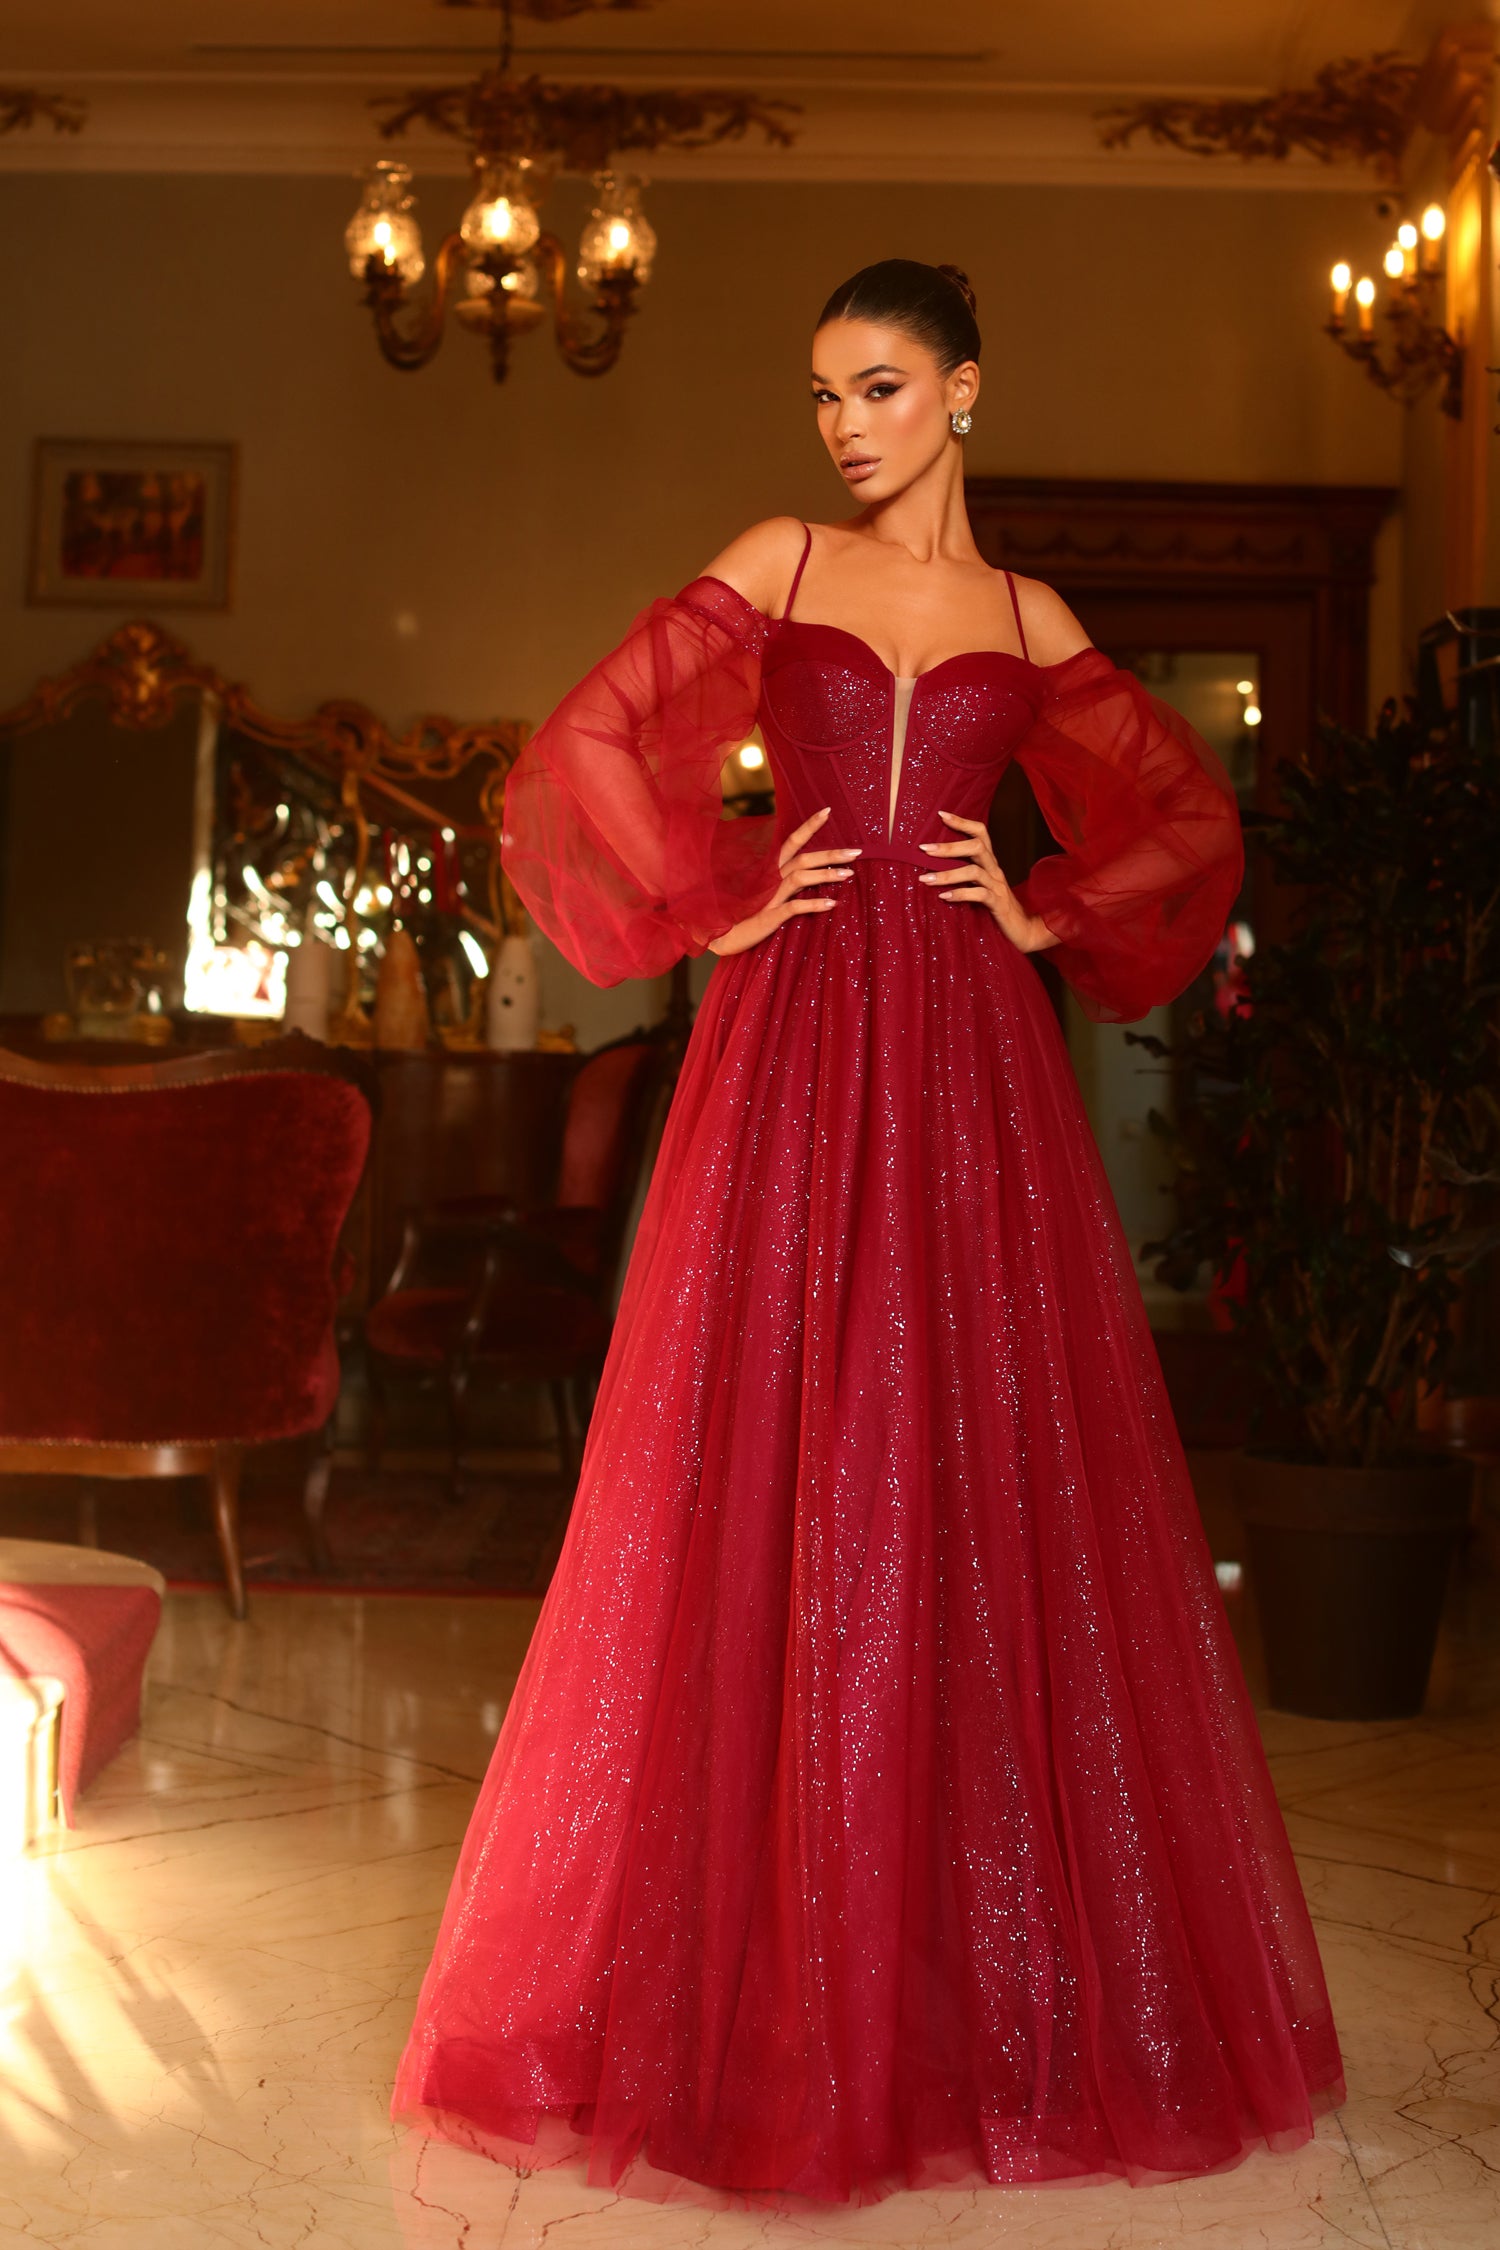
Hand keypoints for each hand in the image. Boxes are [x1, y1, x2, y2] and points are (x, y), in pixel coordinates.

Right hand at [707, 808, 860, 956]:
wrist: (722, 935)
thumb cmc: (747, 914)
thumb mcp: (771, 894)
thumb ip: (789, 882)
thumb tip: (817, 873)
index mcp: (772, 870)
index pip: (793, 841)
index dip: (810, 825)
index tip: (828, 810)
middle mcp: (771, 878)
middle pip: (804, 858)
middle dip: (831, 854)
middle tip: (857, 852)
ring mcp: (770, 896)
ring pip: (800, 877)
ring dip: (826, 874)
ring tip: (849, 875)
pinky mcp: (769, 916)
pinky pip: (794, 907)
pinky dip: (814, 904)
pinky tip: (832, 904)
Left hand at [919, 811, 1057, 953]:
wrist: (1021, 930)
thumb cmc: (994, 906)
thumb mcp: (978, 885)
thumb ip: (963, 874)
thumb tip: (931, 866)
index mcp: (990, 862)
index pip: (980, 833)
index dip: (962, 822)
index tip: (941, 815)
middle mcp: (995, 870)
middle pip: (977, 846)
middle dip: (949, 847)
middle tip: (924, 849)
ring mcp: (998, 886)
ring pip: (974, 871)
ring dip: (948, 874)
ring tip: (925, 879)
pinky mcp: (998, 904)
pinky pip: (979, 895)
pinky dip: (960, 894)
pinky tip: (944, 897)